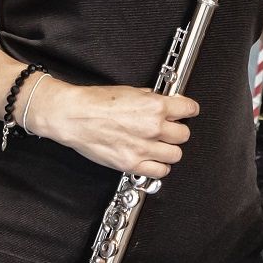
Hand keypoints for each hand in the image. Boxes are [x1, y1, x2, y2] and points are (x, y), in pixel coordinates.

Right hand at [30, 79, 197, 179]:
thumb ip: (151, 99)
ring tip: (160, 146)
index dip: (188, 110)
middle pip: (184, 134)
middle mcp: (152, 128)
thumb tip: (165, 102)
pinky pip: (160, 172)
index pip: (189, 109)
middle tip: (169, 129)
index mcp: (154, 106)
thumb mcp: (130, 91)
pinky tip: (153, 159)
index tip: (187, 112)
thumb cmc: (95, 102)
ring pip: (175, 155)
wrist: (74, 116)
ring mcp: (143, 148)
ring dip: (169, 150)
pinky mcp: (132, 164)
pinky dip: (160, 167)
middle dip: (177, 130)